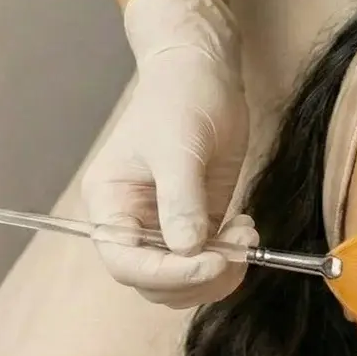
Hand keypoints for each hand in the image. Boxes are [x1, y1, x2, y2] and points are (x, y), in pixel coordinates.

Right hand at [82, 0, 253, 307]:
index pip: (124, 261)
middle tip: (235, 253)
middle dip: (196, 278)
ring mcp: (166, 227)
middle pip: (154, 282)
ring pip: (184, 281)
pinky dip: (232, 258)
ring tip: (245, 237)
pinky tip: (246, 229)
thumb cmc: (180, 98)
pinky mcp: (198, 223)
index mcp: (110, 203)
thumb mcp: (179, 147)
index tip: (210, 262)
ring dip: (219, 273)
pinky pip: (209, 262)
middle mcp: (132, 223)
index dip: (166, 273)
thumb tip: (188, 249)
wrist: (205, 73)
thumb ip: (181, 200)